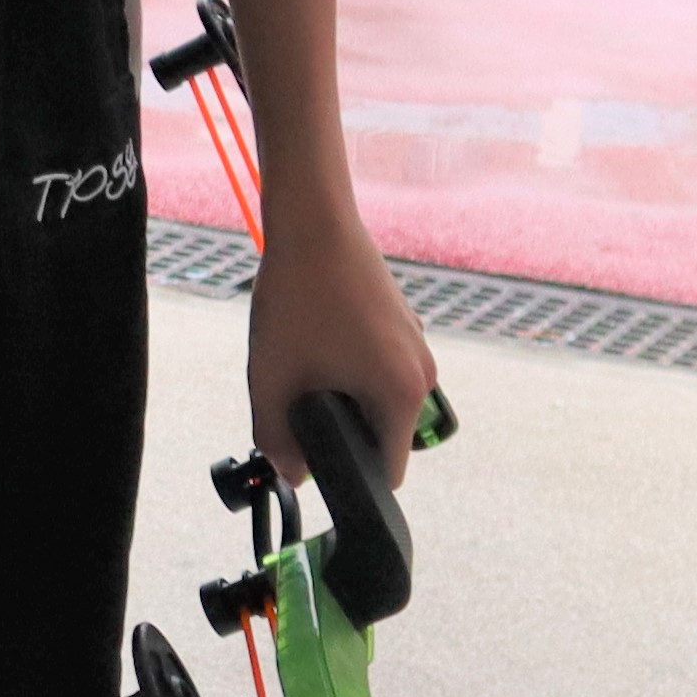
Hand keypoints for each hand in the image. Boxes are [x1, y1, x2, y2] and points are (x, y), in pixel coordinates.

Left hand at [244, 218, 440, 495]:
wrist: (313, 222)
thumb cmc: (297, 298)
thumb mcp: (273, 378)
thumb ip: (277, 439)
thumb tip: (293, 475)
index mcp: (403, 394)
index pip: (387, 470)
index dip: (347, 474)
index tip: (312, 456)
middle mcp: (423, 373)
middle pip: (382, 434)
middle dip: (340, 430)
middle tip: (296, 399)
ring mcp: (417, 344)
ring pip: (377, 398)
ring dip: (342, 395)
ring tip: (303, 361)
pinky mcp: (403, 323)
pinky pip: (378, 366)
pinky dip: (349, 366)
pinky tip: (315, 337)